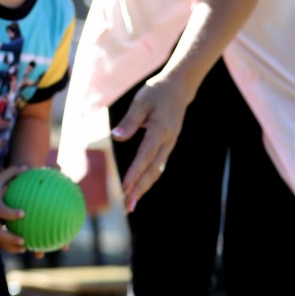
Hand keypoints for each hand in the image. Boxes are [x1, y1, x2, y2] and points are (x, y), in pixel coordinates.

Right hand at [0, 165, 26, 253]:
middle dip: (10, 239)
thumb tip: (26, 167)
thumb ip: (10, 173)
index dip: (11, 213)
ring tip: (25, 248)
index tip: (23, 213)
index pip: (1, 211)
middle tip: (23, 240)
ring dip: (10, 246)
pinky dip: (7, 246)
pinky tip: (19, 248)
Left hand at [112, 72, 196, 212]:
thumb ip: (129, 121)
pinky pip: (157, 166)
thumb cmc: (156, 93)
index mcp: (160, 130)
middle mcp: (167, 141)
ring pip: (156, 171)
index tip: (125, 187)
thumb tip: (116, 137)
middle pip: (153, 170)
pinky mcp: (166, 146)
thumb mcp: (141, 102)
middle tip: (128, 207)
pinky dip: (147, 179)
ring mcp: (168, 145)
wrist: (178, 89)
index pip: (145, 155)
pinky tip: (138, 189)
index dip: (135, 172)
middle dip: (140, 189)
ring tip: (130, 205)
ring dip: (143, 188)